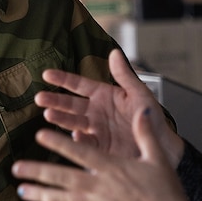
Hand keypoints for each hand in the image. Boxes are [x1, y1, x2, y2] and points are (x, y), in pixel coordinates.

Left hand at [14, 106, 191, 200]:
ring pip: (64, 200)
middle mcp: (102, 188)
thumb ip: (145, 134)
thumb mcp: (157, 158)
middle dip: (39, 171)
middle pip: (64, 177)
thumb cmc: (166, 193)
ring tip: (22, 190)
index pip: (81, 152)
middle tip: (17, 168)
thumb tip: (142, 111)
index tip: (40, 135)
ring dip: (41, 195)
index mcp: (114, 168)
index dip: (59, 143)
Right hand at [37, 49, 183, 164]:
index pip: (79, 85)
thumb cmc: (152, 118)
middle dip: (54, 101)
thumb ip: (124, 75)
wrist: (161, 146)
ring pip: (72, 122)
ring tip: (49, 115)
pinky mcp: (99, 147)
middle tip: (40, 99)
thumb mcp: (139, 93)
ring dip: (60, 119)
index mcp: (104, 95)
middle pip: (70, 104)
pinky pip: (85, 142)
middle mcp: (96, 111)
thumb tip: (114, 53)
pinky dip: (78, 140)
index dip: (63, 80)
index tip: (47, 74)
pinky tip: (74, 136)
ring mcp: (96, 129)